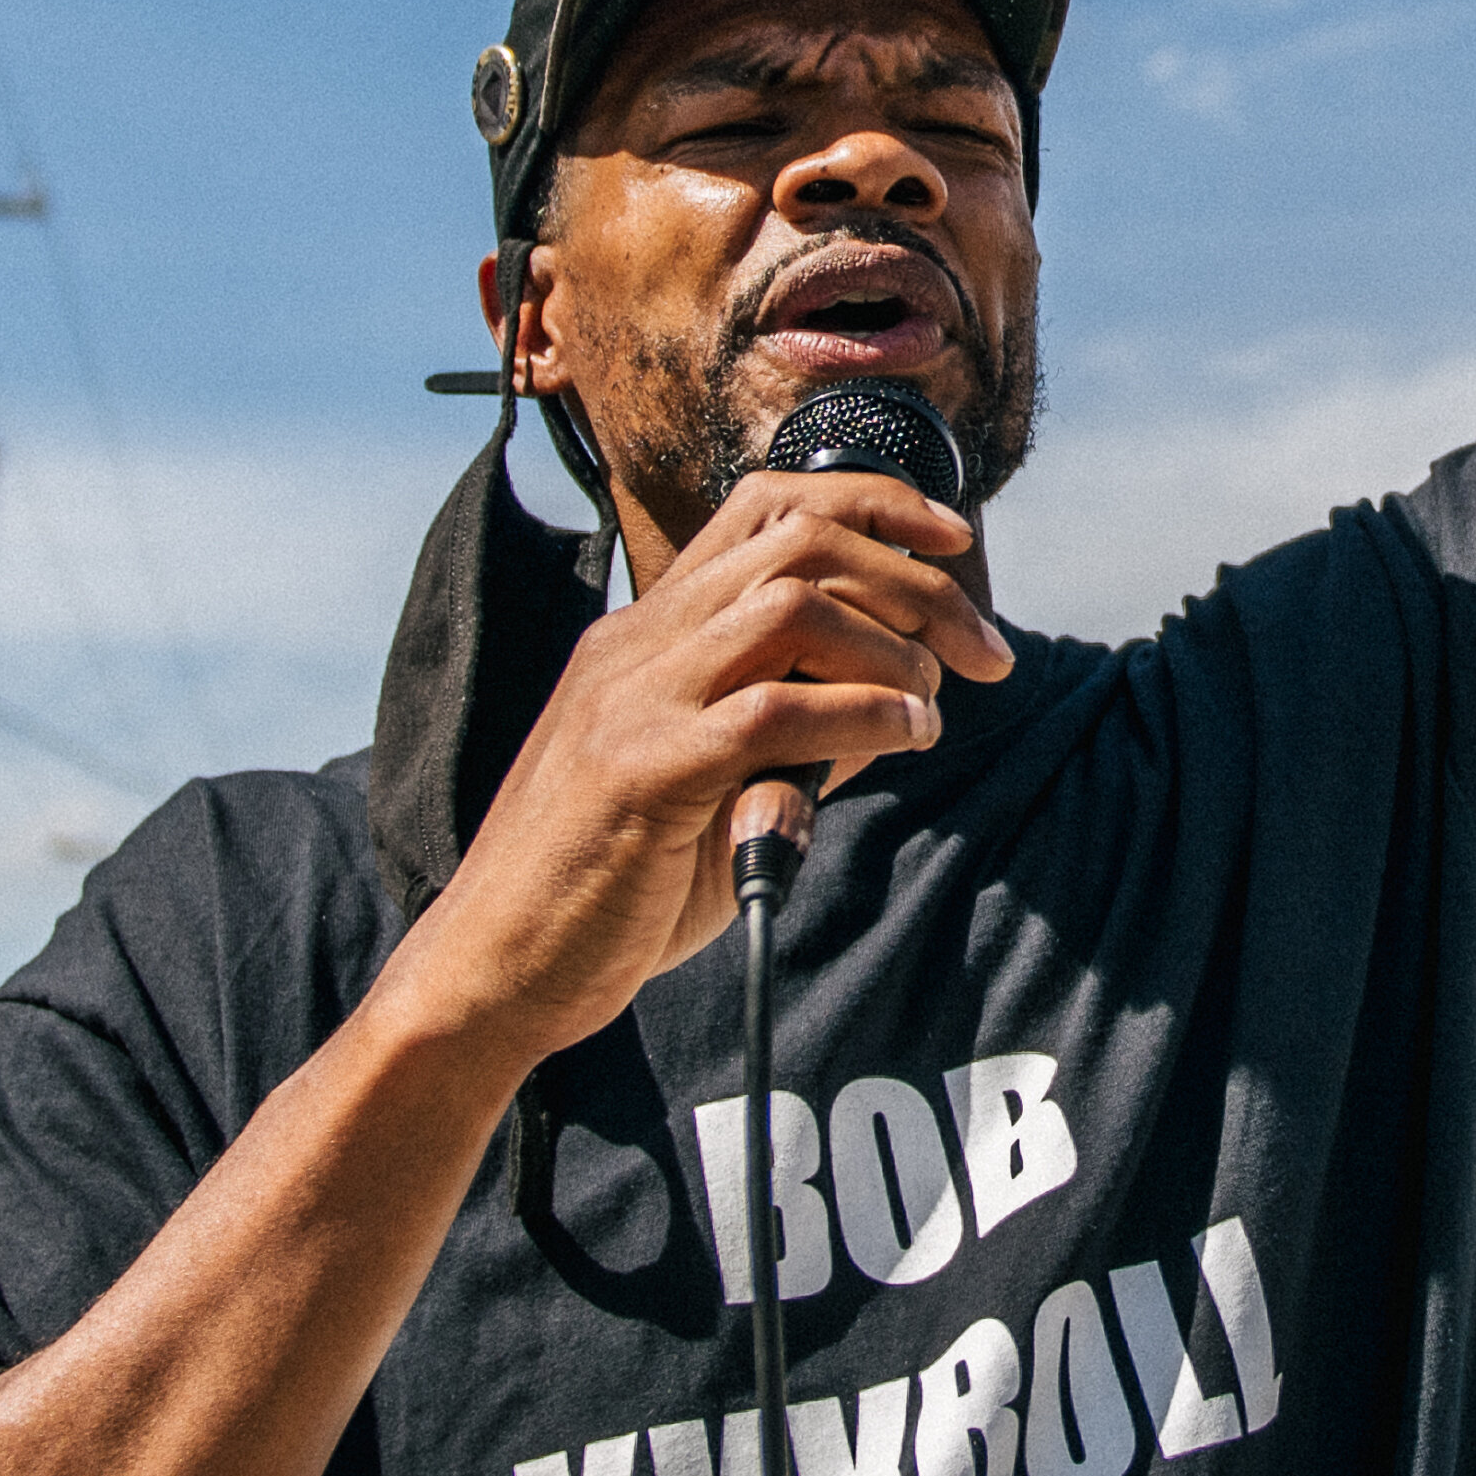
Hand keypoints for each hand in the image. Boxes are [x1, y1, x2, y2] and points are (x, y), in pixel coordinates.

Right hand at [390, 467, 1006, 1060]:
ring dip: (893, 646)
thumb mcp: (704, 792)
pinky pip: (772, 709)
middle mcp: (633, 646)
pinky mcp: (639, 774)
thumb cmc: (601, 892)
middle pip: (798, 539)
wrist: (491, 971)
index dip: (874, 504)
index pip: (764, 506)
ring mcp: (630, 702)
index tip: (955, 544)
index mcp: (642, 635)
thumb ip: (786, 740)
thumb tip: (896, 710)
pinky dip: (861, 713)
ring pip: (791, 604)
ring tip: (933, 704)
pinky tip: (904, 738)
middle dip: (916, 580)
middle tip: (984, 651)